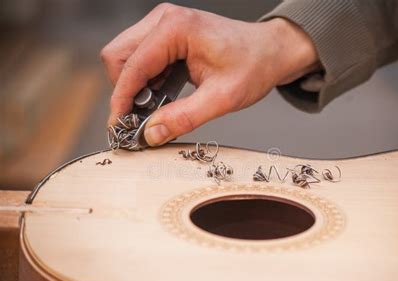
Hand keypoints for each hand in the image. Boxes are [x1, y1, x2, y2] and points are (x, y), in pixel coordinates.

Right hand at [101, 3, 317, 145]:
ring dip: (135, 87)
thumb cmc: (254, 66)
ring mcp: (164, 25)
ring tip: (156, 110)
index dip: (121, 101)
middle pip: (118, 56)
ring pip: (126, 57)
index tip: (120, 127)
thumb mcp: (222, 98)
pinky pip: (142, 59)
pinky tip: (164, 98)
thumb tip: (151, 134)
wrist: (271, 51)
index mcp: (175, 29)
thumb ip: (184, 117)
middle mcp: (164, 20)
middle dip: (125, 91)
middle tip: (140, 118)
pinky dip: (146, 82)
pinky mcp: (168, 35)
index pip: (131, 67)